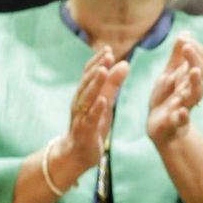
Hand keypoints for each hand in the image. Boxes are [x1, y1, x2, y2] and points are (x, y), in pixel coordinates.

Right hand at [50, 48, 128, 187]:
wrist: (77, 154)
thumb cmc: (92, 126)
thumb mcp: (105, 103)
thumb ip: (113, 85)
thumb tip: (124, 63)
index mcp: (84, 94)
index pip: (89, 74)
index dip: (98, 61)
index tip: (108, 49)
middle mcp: (79, 103)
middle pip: (87, 82)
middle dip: (97, 67)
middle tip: (108, 54)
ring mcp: (80, 117)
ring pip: (86, 98)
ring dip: (95, 83)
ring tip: (104, 70)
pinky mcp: (85, 131)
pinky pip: (90, 118)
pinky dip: (96, 109)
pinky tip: (102, 100)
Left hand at [146, 34, 202, 146]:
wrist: (160, 129)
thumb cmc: (167, 99)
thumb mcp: (169, 75)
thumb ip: (177, 56)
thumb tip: (186, 32)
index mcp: (188, 78)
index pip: (201, 60)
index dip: (195, 48)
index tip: (184, 39)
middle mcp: (190, 91)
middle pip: (201, 74)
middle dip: (195, 59)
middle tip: (186, 47)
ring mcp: (185, 106)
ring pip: (196, 94)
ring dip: (196, 83)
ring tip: (195, 71)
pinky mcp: (175, 123)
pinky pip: (182, 120)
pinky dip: (182, 116)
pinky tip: (180, 111)